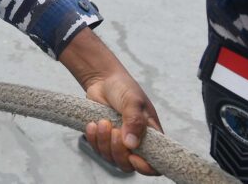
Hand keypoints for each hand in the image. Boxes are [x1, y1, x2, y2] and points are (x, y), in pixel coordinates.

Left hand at [59, 28, 161, 175]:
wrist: (103, 80)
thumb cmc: (123, 88)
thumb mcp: (132, 100)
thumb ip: (134, 120)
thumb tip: (131, 144)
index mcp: (151, 135)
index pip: (155, 164)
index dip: (145, 167)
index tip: (133, 156)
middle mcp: (136, 143)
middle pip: (128, 165)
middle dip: (118, 151)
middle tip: (113, 130)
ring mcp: (119, 142)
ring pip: (111, 159)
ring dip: (103, 143)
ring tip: (102, 122)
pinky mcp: (104, 139)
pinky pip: (97, 150)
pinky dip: (93, 139)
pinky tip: (92, 125)